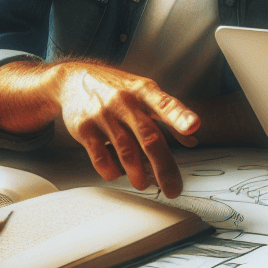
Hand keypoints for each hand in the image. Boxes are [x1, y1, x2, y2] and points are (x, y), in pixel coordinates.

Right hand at [51, 63, 199, 197]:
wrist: (73, 79)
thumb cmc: (117, 89)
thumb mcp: (145, 93)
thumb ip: (168, 116)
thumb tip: (192, 140)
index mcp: (145, 91)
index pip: (166, 104)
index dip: (180, 116)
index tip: (193, 127)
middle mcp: (125, 101)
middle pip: (149, 137)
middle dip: (163, 167)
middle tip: (173, 189)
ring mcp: (103, 115)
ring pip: (126, 151)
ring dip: (137, 174)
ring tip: (143, 184)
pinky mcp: (84, 128)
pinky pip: (100, 157)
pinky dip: (111, 171)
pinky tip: (117, 173)